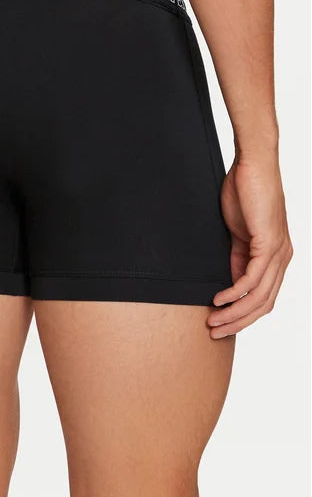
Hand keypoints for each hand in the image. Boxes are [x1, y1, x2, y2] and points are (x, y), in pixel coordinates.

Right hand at [208, 156, 292, 338]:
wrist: (254, 166)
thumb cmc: (244, 192)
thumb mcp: (238, 232)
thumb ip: (237, 257)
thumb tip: (230, 281)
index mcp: (276, 257)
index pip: (263, 298)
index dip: (242, 315)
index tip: (220, 324)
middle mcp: (282, 258)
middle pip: (263, 304)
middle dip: (238, 322)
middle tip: (214, 331)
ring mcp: (278, 252)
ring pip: (259, 297)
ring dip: (234, 313)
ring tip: (213, 320)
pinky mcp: (269, 244)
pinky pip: (252, 279)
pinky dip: (235, 293)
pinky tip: (219, 298)